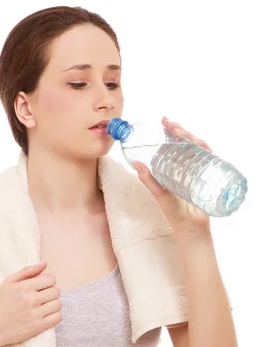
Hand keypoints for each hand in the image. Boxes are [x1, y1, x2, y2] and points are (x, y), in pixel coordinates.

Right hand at [0, 261, 61, 346]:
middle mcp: (31, 299)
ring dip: (53, 305)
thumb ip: (27, 271)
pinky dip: (55, 316)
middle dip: (51, 293)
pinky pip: (58, 317)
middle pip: (56, 291)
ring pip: (58, 304)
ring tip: (44, 307)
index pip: (51, 279)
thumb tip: (45, 263)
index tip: (42, 287)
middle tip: (43, 297)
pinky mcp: (38, 327)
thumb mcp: (9, 282)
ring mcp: (35, 314)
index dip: (48, 282)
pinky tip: (46, 315)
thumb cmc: (1, 304)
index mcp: (24, 286)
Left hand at [133, 116, 211, 231]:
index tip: (164, 121)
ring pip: (199, 147)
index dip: (171, 131)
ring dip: (191, 138)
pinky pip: (210, 159)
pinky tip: (200, 146)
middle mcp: (189, 165)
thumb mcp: (159, 193)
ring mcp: (200, 169)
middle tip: (171, 126)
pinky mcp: (210, 176)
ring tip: (180, 134)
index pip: (175, 144)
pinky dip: (206, 150)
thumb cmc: (174, 211)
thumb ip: (148, 179)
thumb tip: (135, 163)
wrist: (190, 226)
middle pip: (187, 142)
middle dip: (180, 131)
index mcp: (176, 166)